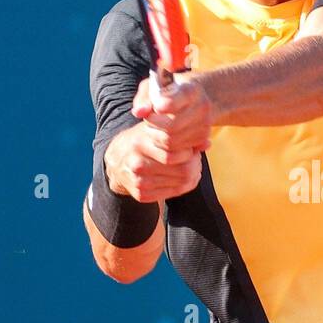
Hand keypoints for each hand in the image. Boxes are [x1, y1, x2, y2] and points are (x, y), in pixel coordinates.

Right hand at [103, 74, 212, 202]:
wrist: (115, 162)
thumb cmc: (143, 141)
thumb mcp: (156, 129)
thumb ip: (181, 133)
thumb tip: (207, 143)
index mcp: (141, 139)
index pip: (177, 146)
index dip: (190, 148)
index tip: (191, 147)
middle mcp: (138, 159)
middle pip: (183, 167)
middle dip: (195, 164)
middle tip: (196, 160)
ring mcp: (138, 179)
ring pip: (181, 182)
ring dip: (192, 176)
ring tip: (190, 168)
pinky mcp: (141, 194)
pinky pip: (173, 193)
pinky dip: (183, 187)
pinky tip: (180, 179)